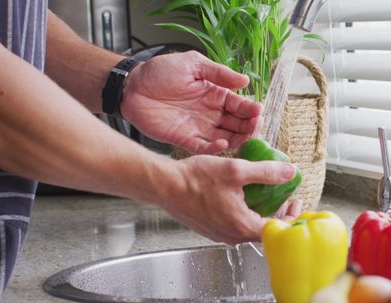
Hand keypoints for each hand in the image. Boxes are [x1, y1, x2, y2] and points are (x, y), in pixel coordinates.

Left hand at [120, 51, 261, 154]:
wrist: (131, 86)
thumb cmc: (159, 71)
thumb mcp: (193, 64)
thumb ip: (219, 73)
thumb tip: (246, 81)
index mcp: (215, 95)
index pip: (240, 106)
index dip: (251, 110)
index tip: (259, 112)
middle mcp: (211, 114)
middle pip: (237, 125)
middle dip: (249, 127)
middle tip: (255, 127)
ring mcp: (199, 128)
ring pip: (226, 139)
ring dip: (237, 140)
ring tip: (244, 138)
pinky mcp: (184, 140)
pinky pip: (203, 148)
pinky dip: (214, 149)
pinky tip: (223, 144)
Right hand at [161, 155, 297, 244]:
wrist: (164, 185)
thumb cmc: (195, 179)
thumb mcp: (236, 171)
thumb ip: (266, 173)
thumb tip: (290, 173)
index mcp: (241, 226)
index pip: (276, 229)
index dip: (290, 217)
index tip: (296, 203)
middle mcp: (231, 236)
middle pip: (263, 230)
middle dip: (277, 214)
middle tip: (285, 198)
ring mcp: (220, 234)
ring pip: (248, 227)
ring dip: (260, 213)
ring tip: (267, 196)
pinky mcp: (210, 229)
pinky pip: (234, 224)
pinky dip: (245, 213)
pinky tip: (244, 197)